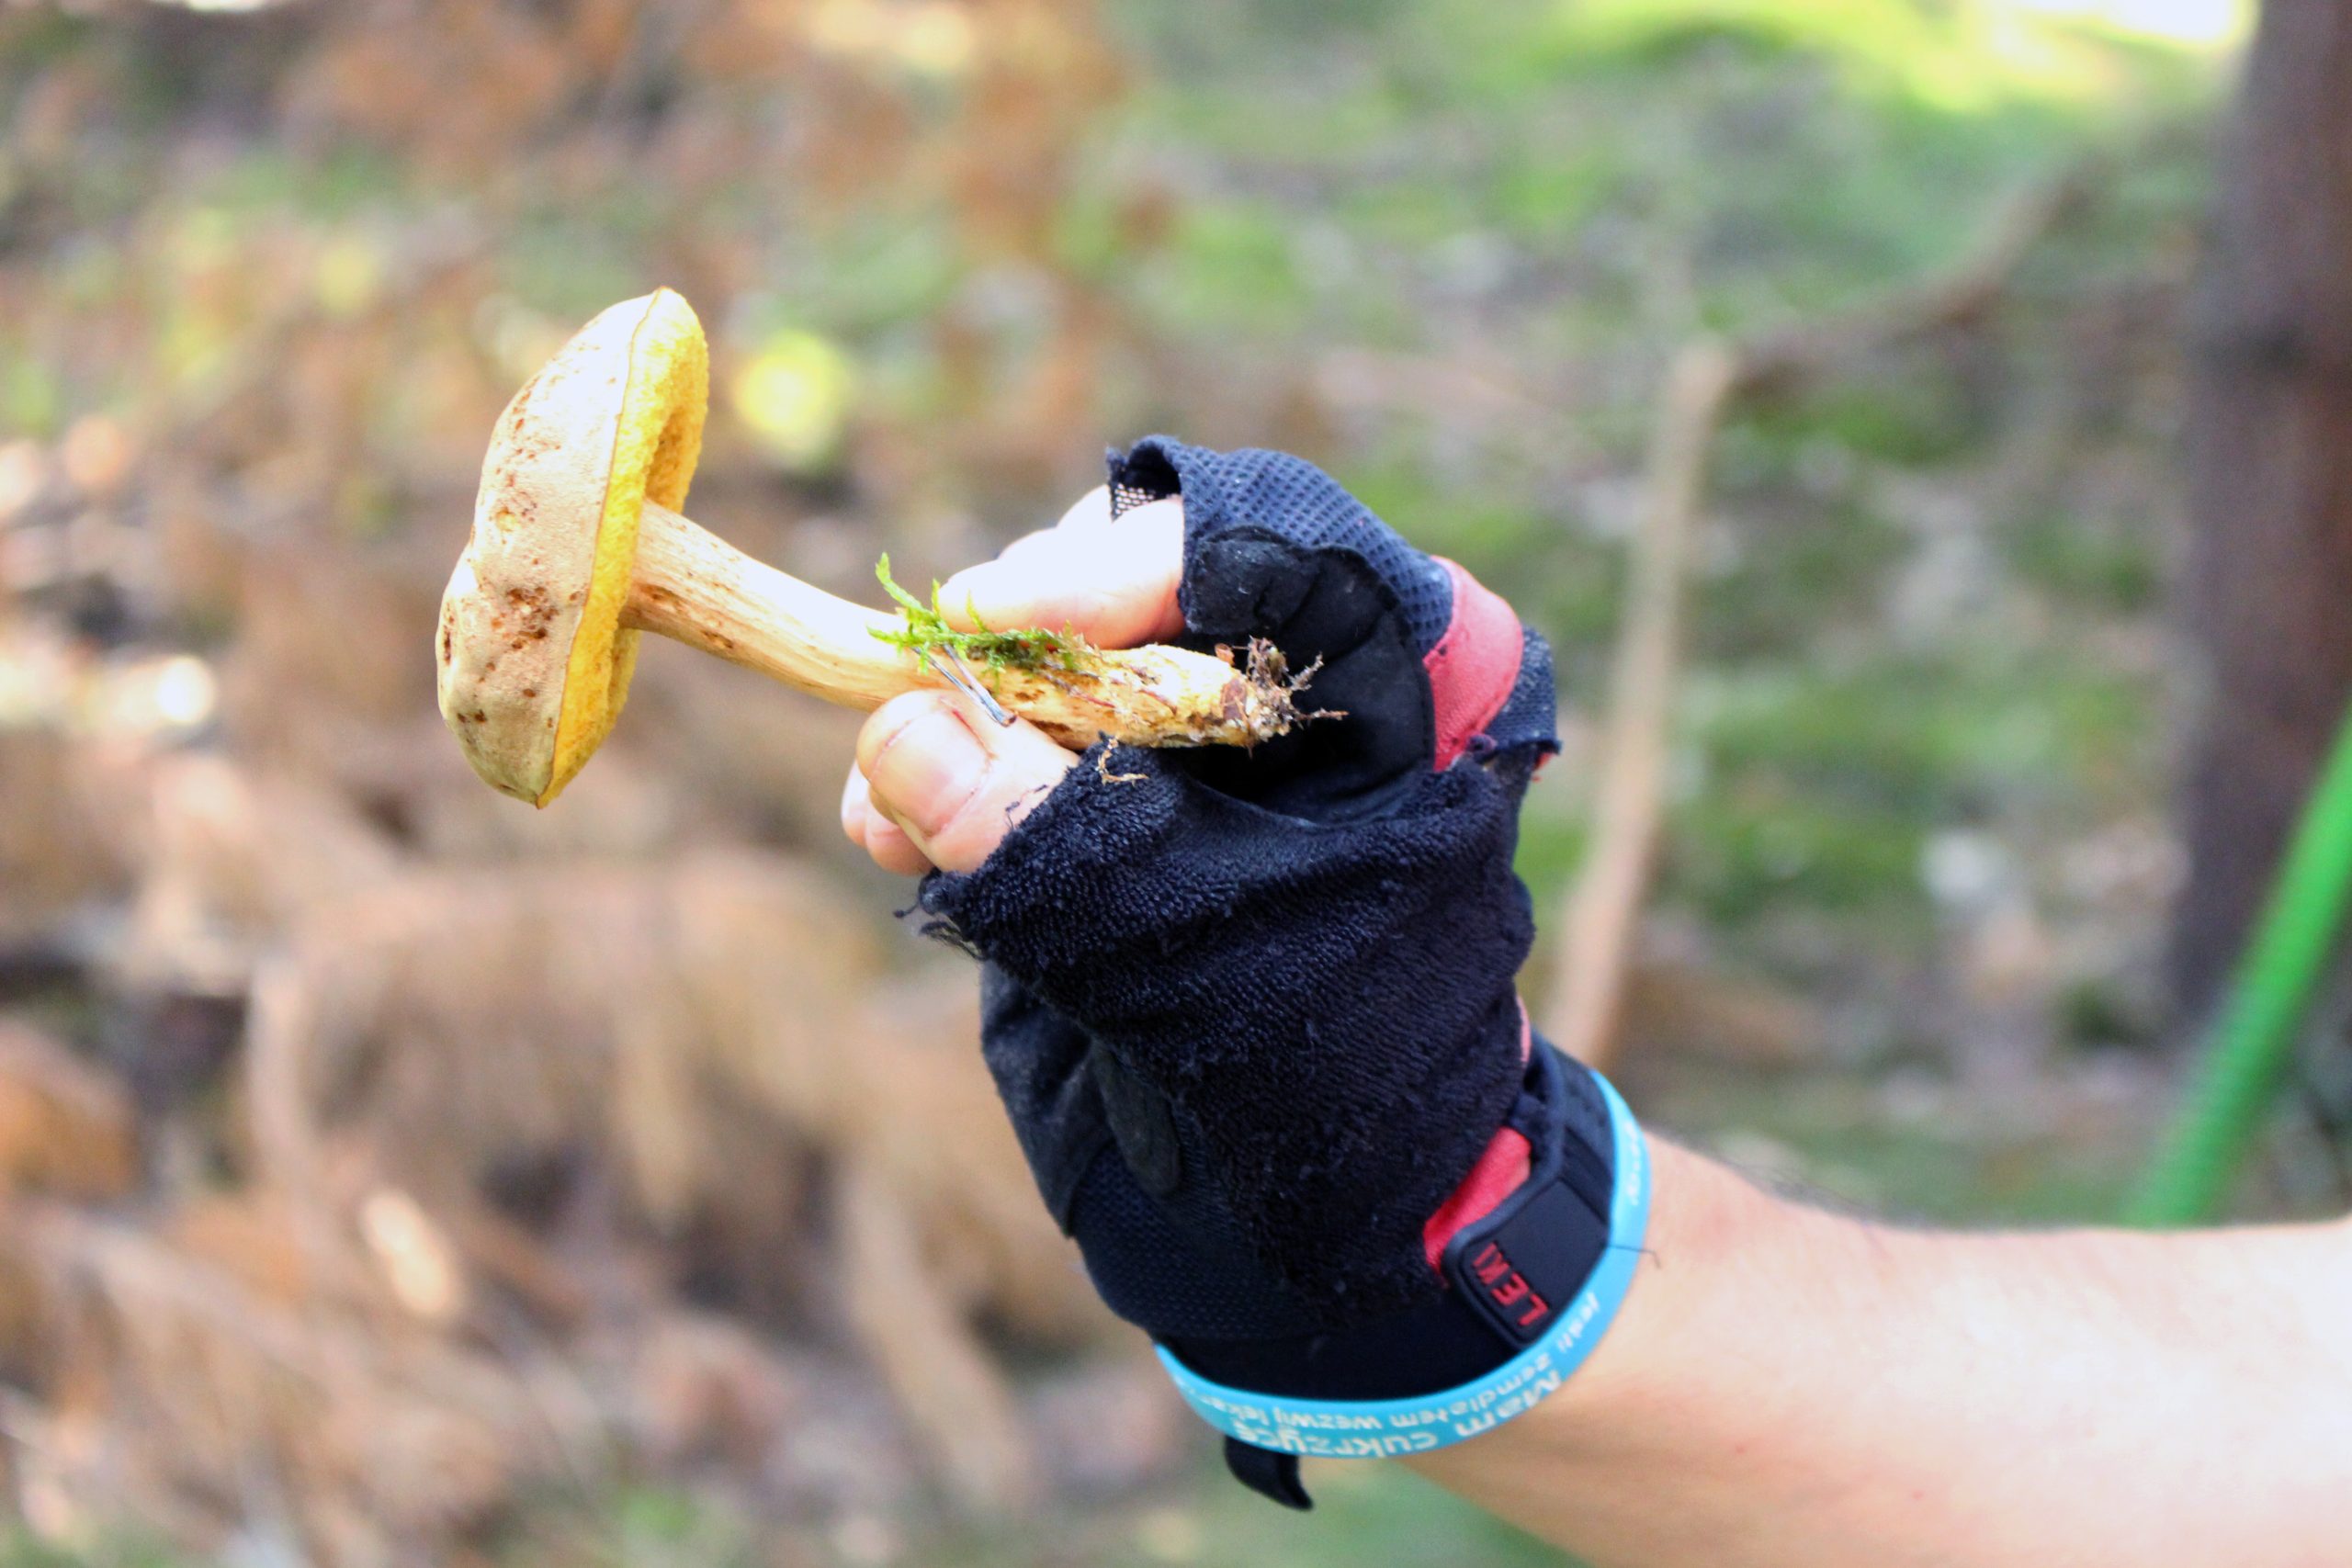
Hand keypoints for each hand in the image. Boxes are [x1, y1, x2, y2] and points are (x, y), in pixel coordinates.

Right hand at [840, 439, 1630, 1510]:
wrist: (1354, 1219)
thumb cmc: (1338, 1089)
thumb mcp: (1197, 960)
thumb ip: (1059, 850)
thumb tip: (899, 736)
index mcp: (1417, 681)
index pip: (1269, 539)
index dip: (1120, 568)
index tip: (996, 614)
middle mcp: (1321, 683)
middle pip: (1145, 583)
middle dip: (1025, 647)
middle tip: (930, 695)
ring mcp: (1219, 742)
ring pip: (1066, 660)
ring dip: (967, 716)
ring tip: (888, 792)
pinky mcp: (1136, 805)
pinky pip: (1031, 749)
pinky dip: (954, 777)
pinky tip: (890, 822)